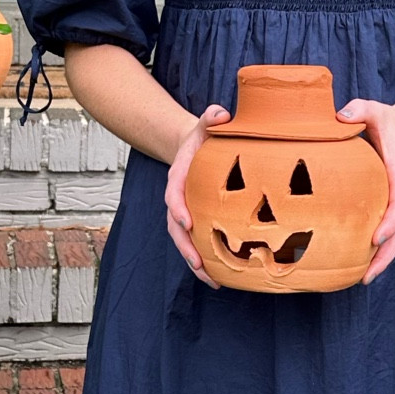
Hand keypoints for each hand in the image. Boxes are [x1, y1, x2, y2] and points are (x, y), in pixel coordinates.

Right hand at [166, 103, 230, 285]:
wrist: (196, 148)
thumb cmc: (203, 138)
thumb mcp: (205, 124)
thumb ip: (211, 117)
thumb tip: (220, 114)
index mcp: (178, 178)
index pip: (174, 195)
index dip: (178, 208)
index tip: (186, 222)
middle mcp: (178, 200)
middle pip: (176, 228)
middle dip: (186, 247)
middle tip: (198, 264)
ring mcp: (186, 214)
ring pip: (185, 242)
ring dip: (195, 262)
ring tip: (211, 280)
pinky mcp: (196, 223)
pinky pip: (197, 245)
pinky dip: (205, 263)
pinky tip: (219, 280)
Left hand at [335, 96, 394, 283]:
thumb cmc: (387, 122)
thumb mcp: (374, 110)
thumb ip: (359, 110)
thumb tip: (341, 115)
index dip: (390, 220)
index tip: (375, 238)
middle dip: (386, 253)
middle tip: (368, 274)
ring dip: (383, 258)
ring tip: (365, 278)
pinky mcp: (393, 206)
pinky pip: (390, 232)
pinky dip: (380, 250)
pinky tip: (363, 265)